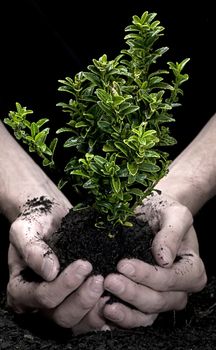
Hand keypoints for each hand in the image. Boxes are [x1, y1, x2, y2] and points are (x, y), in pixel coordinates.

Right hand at [7, 195, 106, 333]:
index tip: (84, 265)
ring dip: (95, 307)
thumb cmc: (35, 221)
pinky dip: (103, 309)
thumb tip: (49, 272)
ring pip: (78, 322)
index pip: (42, 297)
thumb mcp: (25, 229)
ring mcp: (60, 304)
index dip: (64, 285)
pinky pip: (91, 315)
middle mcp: (39, 303)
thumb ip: (32, 249)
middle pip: (61, 316)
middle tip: (99, 279)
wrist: (51, 216)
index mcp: (21, 289)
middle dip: (82, 299)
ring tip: (108, 285)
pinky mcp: (78, 300)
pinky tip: (115, 296)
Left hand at [103, 191, 206, 327]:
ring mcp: (161, 298)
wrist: (153, 213)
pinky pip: (134, 317)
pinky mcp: (143, 302)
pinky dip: (120, 317)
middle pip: (157, 301)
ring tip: (105, 304)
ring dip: (125, 312)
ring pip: (146, 315)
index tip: (123, 264)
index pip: (170, 280)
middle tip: (109, 280)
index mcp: (192, 270)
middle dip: (132, 292)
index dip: (147, 275)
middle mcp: (179, 290)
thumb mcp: (175, 214)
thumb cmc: (165, 212)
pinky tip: (103, 309)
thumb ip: (172, 233)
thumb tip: (165, 259)